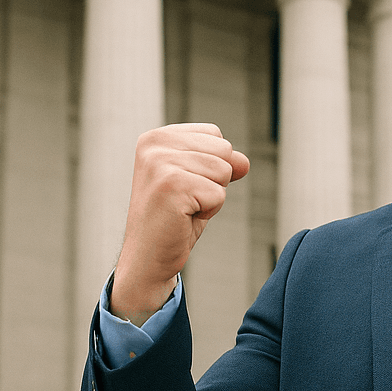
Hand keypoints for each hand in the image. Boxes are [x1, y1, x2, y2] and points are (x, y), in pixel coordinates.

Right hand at [110, 123, 249, 325]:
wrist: (147, 257)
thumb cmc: (173, 218)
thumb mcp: (200, 181)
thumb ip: (222, 162)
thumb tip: (244, 162)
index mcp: (157, 137)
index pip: (215, 134)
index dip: (211, 165)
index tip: (185, 185)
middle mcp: (155, 145)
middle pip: (223, 150)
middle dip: (215, 180)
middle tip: (186, 199)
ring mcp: (161, 164)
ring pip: (224, 171)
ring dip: (211, 197)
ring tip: (184, 208)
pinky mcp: (172, 186)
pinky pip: (219, 194)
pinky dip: (209, 211)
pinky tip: (183, 218)